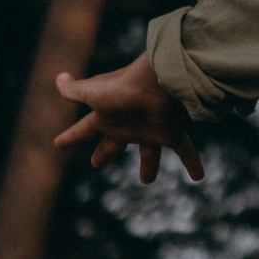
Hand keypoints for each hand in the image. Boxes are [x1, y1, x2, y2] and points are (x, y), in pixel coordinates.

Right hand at [54, 57, 203, 183]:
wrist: (155, 82)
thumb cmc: (121, 88)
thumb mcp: (91, 92)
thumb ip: (74, 90)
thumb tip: (59, 78)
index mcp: (106, 117)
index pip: (83, 130)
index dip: (71, 138)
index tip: (59, 144)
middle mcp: (128, 125)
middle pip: (113, 143)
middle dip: (105, 153)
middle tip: (96, 163)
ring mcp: (150, 129)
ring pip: (149, 152)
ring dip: (149, 164)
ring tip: (147, 180)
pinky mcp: (171, 133)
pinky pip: (185, 150)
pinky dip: (193, 163)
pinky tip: (199, 177)